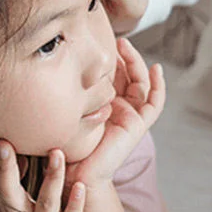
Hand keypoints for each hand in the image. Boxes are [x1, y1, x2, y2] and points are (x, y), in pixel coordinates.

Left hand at [66, 38, 164, 185]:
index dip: (111, 59)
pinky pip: (155, 102)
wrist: (76, 172)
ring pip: (141, 83)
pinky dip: (159, 85)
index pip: (113, 76)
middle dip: (125, 57)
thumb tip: (53, 68)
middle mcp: (120, 109)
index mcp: (104, 105)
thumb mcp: (67, 111)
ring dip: (137, 63)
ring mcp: (131, 116)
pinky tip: (157, 69)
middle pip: (129, 75)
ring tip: (126, 46)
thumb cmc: (66, 145)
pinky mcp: (139, 124)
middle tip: (116, 40)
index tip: (100, 43)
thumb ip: (68, 94)